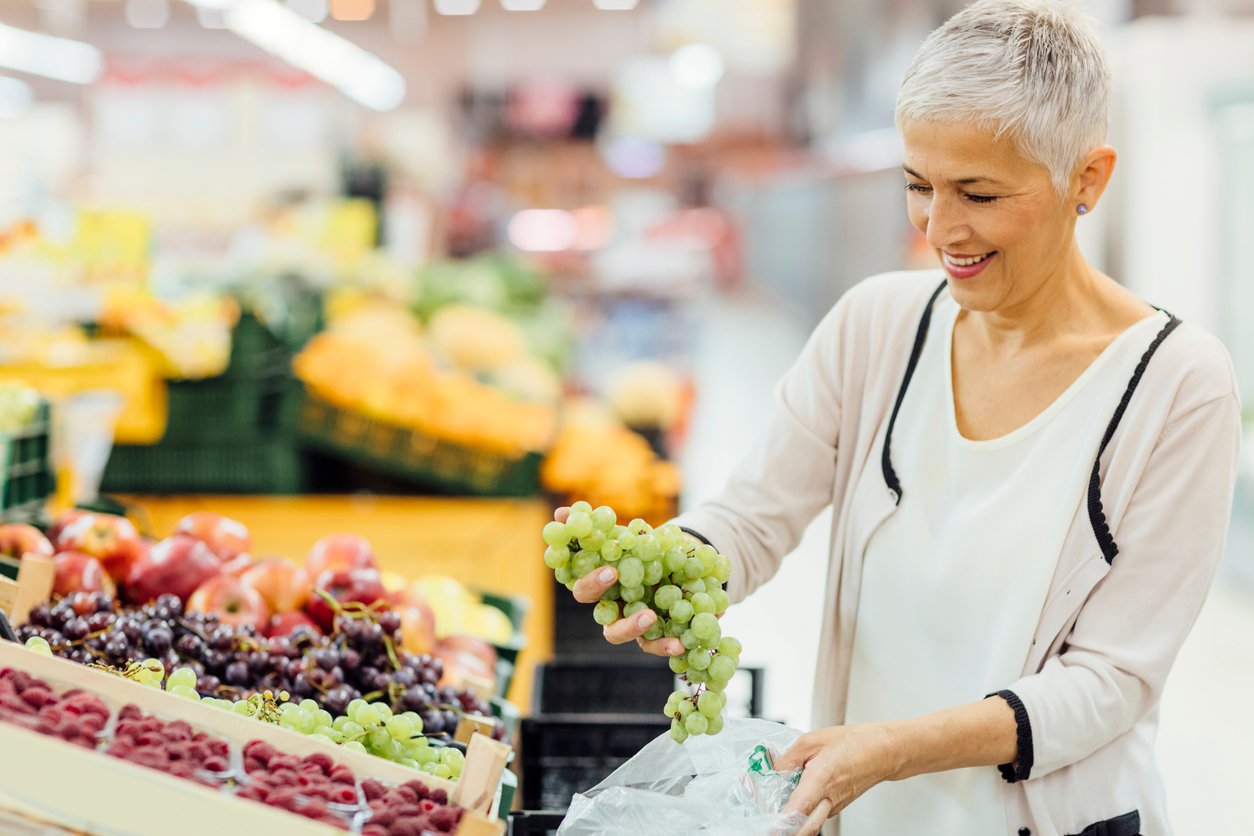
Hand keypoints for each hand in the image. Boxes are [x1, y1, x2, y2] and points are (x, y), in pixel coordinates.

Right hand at [553, 506, 684, 656]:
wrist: (677, 562)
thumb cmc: (641, 550)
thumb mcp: (624, 535)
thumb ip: (596, 526)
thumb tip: (561, 513)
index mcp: (600, 584)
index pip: (583, 587)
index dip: (591, 581)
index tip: (611, 570)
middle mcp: (611, 606)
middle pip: (600, 614)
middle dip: (610, 604)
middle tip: (627, 589)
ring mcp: (629, 623)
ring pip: (618, 633)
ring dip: (632, 628)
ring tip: (651, 617)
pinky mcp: (651, 635)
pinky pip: (652, 645)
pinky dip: (664, 646)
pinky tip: (679, 645)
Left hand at [775, 725, 898, 835]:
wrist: (882, 752)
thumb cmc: (852, 743)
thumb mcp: (812, 741)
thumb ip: (788, 759)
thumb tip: (773, 772)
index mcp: (822, 778)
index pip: (800, 807)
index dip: (784, 820)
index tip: (770, 827)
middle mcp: (829, 798)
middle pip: (806, 827)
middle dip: (787, 830)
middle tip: (771, 827)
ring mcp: (834, 806)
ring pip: (810, 821)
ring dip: (794, 820)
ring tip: (777, 808)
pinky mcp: (836, 807)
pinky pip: (816, 814)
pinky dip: (804, 811)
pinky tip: (795, 797)